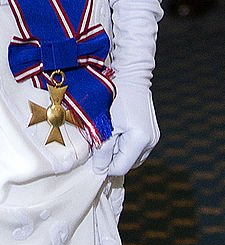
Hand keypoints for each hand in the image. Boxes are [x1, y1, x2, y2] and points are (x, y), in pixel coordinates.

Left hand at [92, 0, 161, 176]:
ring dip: (118, 153)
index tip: (92, 160)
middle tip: (97, 146)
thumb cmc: (115, 96)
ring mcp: (153, 136)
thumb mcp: (105, 123)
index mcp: (140, 140)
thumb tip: (99, 170)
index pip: (120, 167)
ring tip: (105, 138)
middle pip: (127, 163)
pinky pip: (136, 147)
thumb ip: (102, 148)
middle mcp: (151, 141)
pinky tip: (115, 134)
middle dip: (111, 159)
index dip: (104, 166)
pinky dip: (125, 145)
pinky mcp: (151, 131)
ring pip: (132, 156)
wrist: (131, 74)